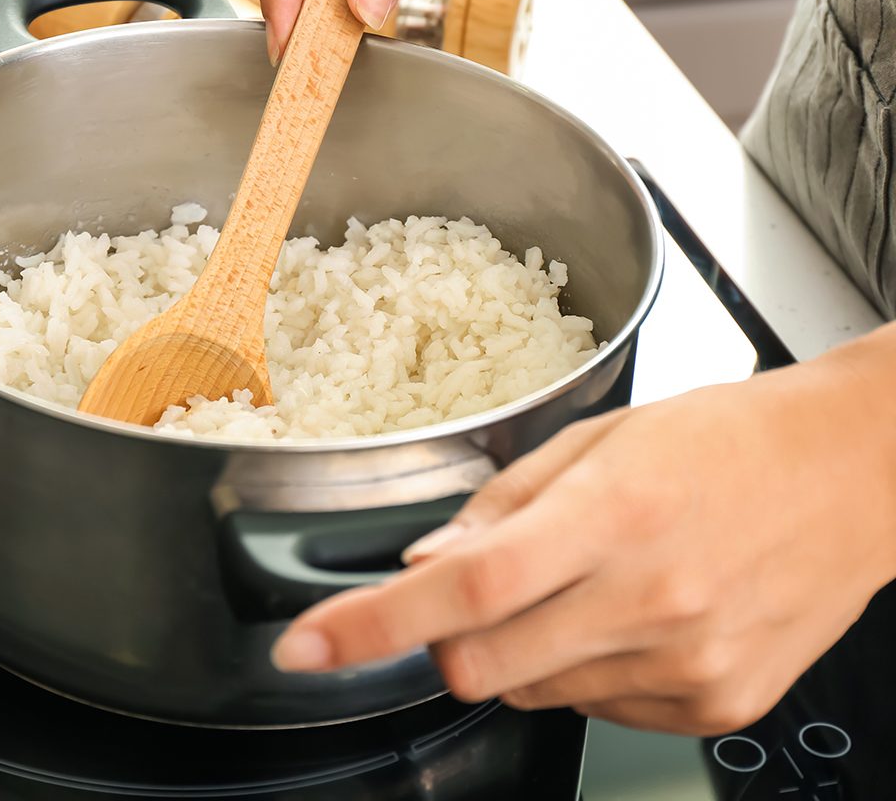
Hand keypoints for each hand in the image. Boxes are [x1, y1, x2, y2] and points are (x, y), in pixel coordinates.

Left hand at [271, 346, 895, 733]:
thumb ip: (504, 504)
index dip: (367, 625)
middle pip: (479, 663)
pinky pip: (602, 707)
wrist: (850, 477)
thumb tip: (426, 560)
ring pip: (534, 690)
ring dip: (520, 646)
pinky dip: (583, 667)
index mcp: (610, 515)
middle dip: (443, 636)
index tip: (304, 647)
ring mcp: (686, 665)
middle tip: (475, 585)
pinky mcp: (715, 703)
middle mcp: (648, 601)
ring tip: (583, 579)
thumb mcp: (602, 438)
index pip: (461, 588)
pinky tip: (627, 612)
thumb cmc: (726, 437)